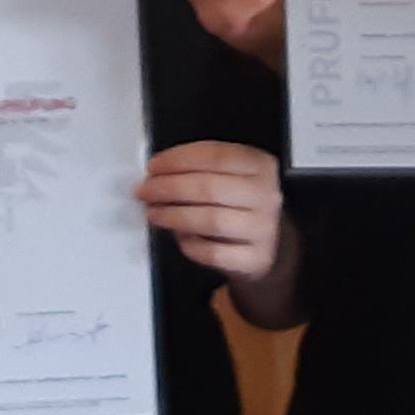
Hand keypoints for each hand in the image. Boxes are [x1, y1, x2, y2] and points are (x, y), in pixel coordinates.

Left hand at [139, 141, 284, 283]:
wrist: (268, 246)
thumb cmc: (239, 206)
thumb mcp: (230, 177)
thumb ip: (200, 170)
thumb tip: (158, 173)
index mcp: (260, 165)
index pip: (215, 155)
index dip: (178, 160)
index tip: (153, 167)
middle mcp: (266, 195)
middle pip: (210, 187)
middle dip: (170, 188)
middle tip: (145, 191)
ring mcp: (263, 229)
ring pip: (212, 220)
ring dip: (175, 215)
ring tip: (154, 213)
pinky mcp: (255, 259)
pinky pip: (214, 253)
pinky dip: (191, 245)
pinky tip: (179, 237)